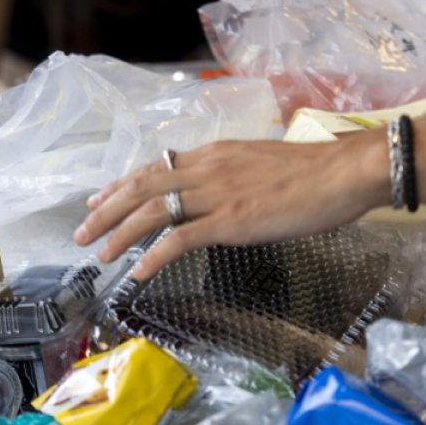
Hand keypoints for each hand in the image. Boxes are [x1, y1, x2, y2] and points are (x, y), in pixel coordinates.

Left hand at [74, 131, 393, 280]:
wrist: (343, 172)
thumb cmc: (315, 172)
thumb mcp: (262, 164)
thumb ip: (233, 177)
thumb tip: (219, 195)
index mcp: (216, 153)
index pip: (156, 166)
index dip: (122, 184)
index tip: (100, 197)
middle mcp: (208, 168)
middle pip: (142, 185)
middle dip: (106, 209)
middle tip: (82, 229)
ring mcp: (217, 193)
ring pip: (151, 209)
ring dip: (119, 232)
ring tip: (100, 252)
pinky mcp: (231, 220)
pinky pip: (180, 238)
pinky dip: (153, 254)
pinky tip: (139, 270)